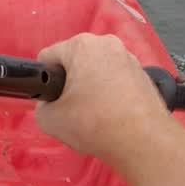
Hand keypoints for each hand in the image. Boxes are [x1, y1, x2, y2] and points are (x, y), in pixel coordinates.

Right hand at [34, 33, 173, 163]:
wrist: (143, 142)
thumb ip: (41, 107)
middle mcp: (107, 44)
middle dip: (69, 82)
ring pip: (96, 69)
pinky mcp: (143, 73)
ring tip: (94, 114)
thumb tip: (50, 105)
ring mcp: (128, 57)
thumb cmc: (96, 124)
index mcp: (82, 46)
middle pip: (74, 61)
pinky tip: (112, 113)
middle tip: (72, 109)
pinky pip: (115, 78)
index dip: (44, 80)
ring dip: (90, 86)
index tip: (52, 99)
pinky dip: (110, 91)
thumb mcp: (50, 120)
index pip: (48, 57)